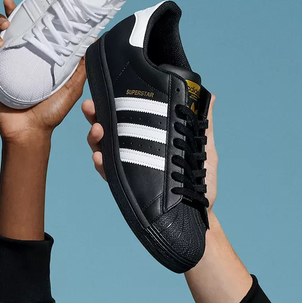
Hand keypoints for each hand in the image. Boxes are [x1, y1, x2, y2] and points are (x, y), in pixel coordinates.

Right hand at [0, 0, 86, 143]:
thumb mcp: (71, 86)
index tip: (12, 2)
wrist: (32, 133)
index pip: (22, 27)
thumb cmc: (51, 111)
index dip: (15, 12)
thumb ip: (80, 64)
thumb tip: (92, 38)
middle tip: (6, 23)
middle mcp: (14, 57)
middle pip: (0, 29)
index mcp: (31, 54)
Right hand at [84, 95, 217, 210]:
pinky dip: (100, 163)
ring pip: (102, 147)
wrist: (199, 213)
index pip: (125, 114)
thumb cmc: (201, 179)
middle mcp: (132, 149)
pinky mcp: (125, 185)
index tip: (106, 89)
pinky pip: (107, 172)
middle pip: (107, 127)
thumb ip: (204, 123)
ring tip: (97, 130)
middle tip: (90, 106)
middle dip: (95, 114)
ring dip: (94, 137)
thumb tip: (211, 96)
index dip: (112, 101)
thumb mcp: (204, 146)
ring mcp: (127, 166)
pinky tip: (100, 156)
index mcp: (146, 136)